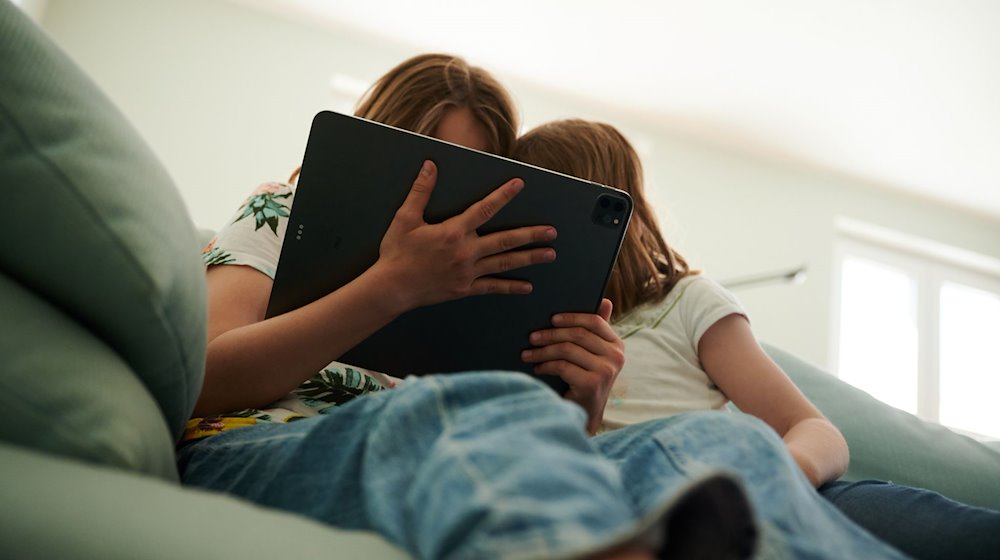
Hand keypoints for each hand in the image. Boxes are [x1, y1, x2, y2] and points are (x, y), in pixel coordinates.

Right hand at [373, 160, 557, 311]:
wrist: (392, 288)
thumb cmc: (397, 253)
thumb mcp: (405, 219)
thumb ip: (420, 191)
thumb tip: (430, 166)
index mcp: (453, 232)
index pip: (484, 209)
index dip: (503, 195)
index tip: (520, 184)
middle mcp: (465, 252)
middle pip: (505, 240)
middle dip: (531, 235)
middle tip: (552, 231)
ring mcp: (468, 272)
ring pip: (505, 264)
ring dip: (529, 258)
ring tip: (550, 254)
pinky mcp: (465, 289)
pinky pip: (493, 288)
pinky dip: (511, 287)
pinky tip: (527, 286)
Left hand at [521, 298, 624, 434]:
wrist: (585, 414)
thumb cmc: (585, 379)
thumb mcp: (592, 355)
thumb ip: (596, 330)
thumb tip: (605, 301)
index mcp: (617, 345)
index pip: (594, 321)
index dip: (571, 317)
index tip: (551, 319)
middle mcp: (616, 356)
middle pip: (577, 335)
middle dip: (550, 334)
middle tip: (531, 337)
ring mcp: (606, 370)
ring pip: (566, 349)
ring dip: (542, 351)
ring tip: (527, 354)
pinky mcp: (592, 384)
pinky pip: (562, 366)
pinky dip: (545, 365)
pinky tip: (537, 368)